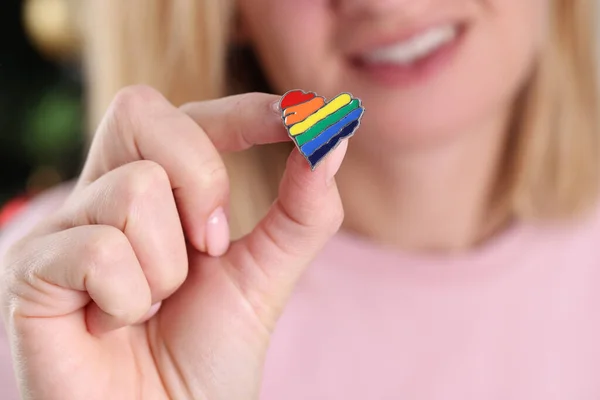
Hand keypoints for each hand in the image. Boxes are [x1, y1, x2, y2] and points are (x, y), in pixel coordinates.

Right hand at [0, 86, 345, 399]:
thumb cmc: (207, 357)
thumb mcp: (265, 275)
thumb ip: (301, 211)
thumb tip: (331, 137)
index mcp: (156, 192)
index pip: (191, 117)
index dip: (243, 109)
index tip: (298, 115)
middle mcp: (103, 195)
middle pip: (143, 112)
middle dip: (200, 176)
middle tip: (210, 246)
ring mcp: (62, 229)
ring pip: (133, 188)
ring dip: (167, 266)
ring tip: (150, 306)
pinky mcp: (29, 271)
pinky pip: (97, 248)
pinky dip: (128, 298)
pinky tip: (114, 326)